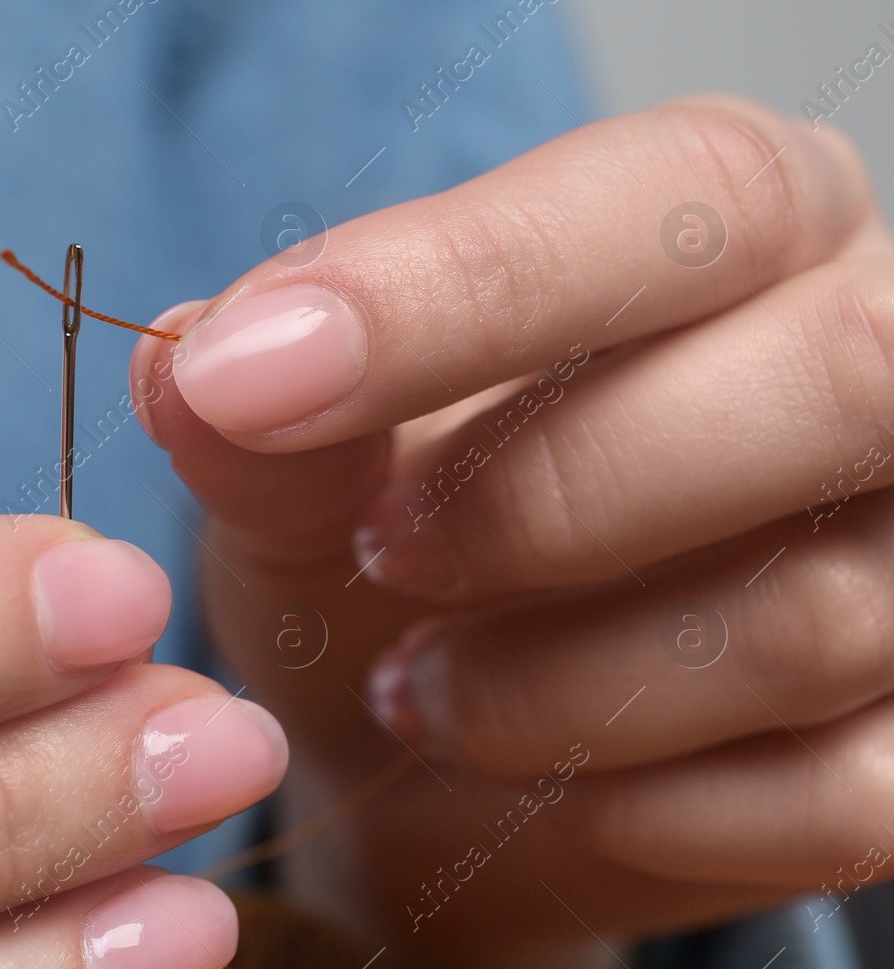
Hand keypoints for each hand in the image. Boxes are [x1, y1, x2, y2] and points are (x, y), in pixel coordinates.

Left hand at [132, 97, 893, 965]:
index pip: (683, 195)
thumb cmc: (389, 549)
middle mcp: (874, 358)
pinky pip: (838, 797)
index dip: (463, 283)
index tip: (243, 377)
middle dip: (557, 494)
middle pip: (838, 371)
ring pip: (816, 614)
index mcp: (742, 227)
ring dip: (558, 683)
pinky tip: (524, 778)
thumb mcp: (301, 475)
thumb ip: (262, 424)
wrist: (442, 739)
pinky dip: (637, 810)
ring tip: (415, 688)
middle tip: (379, 554)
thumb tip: (180, 363)